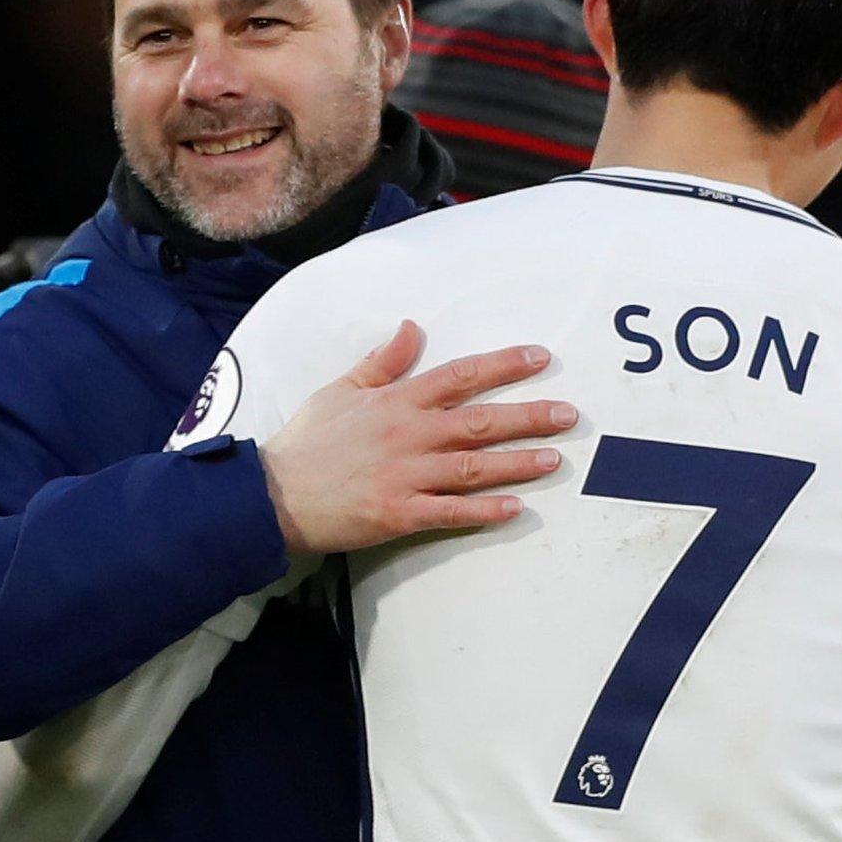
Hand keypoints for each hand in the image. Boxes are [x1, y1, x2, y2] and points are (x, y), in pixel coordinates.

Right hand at [261, 321, 577, 555]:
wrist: (273, 494)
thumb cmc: (307, 442)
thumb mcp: (341, 389)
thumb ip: (383, 362)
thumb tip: (413, 328)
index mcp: (396, 402)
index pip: (460, 375)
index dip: (504, 365)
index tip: (540, 358)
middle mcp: (408, 435)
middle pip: (480, 421)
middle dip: (528, 416)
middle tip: (568, 414)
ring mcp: (405, 476)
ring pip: (473, 467)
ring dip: (517, 462)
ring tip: (554, 459)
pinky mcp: (398, 513)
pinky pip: (451, 512)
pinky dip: (484, 511)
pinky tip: (515, 508)